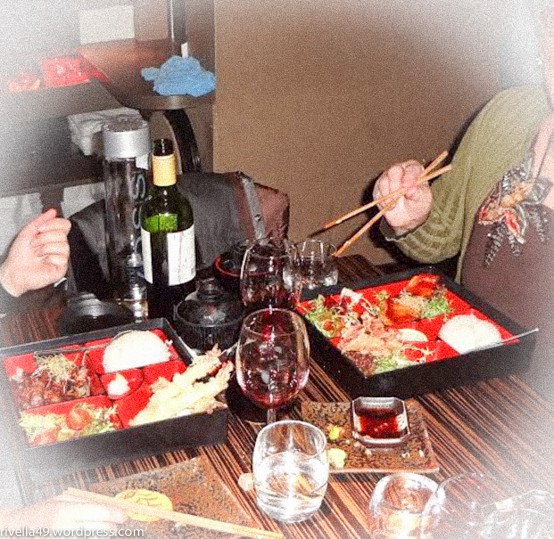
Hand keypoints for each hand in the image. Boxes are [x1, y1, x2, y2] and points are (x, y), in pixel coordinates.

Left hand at [0, 209, 70, 296]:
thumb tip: (52, 211)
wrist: (15, 271)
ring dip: (45, 248)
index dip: (53, 224)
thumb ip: (40, 220)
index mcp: (52, 236)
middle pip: (62, 234)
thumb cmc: (19, 256)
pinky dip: (49, 258)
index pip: (64, 224)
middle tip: (35, 244)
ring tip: (38, 254)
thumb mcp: (27, 232)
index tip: (40, 228)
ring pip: (63, 245)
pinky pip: (62, 257)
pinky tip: (44, 261)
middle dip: (44, 238)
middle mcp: (58, 245)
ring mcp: (61, 256)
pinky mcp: (62, 267)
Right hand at [1, 496, 125, 533]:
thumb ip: (85, 502)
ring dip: (103, 534)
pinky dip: (93, 538)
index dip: (116, 515)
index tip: (124, 515)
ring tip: (105, 528)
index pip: (100, 513)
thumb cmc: (41, 512)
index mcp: (65, 511)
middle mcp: (64, 529)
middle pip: (101, 530)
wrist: (17, 530)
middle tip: (118, 523)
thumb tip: (110, 506)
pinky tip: (93, 533)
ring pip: (95, 538)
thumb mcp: (62, 500)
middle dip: (113, 527)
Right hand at [373, 159, 432, 235]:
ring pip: (384, 181)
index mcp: (414, 170)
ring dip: (388, 195)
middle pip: (394, 170)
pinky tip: (389, 207)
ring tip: (394, 205)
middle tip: (398, 197)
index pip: (411, 168)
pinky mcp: (378, 187)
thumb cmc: (418, 204)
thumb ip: (418, 192)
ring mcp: (388, 177)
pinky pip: (378, 192)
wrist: (407, 217)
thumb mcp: (423, 199)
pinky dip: (383, 201)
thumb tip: (411, 188)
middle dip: (395, 184)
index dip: (409, 176)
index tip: (408, 186)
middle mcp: (400, 170)